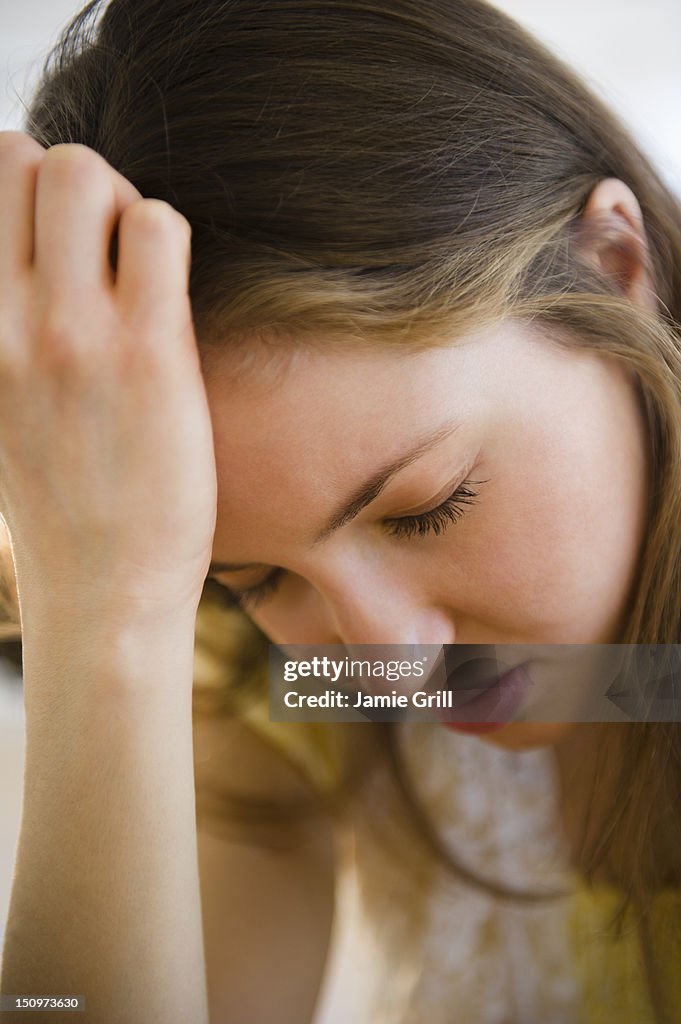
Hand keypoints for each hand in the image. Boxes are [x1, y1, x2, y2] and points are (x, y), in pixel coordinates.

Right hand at [0, 133, 217, 618]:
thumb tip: (30, 262)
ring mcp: (70, 332)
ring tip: (135, 275)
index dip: (25, 196)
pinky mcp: (147, 352)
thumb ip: (4, 328)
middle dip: (75, 186)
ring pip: (89, 176)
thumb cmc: (57, 501)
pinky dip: (167, 243)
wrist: (102, 590)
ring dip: (123, 208)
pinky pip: (158, 228)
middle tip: (100, 251)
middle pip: (28, 157)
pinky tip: (166, 302)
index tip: (53, 244)